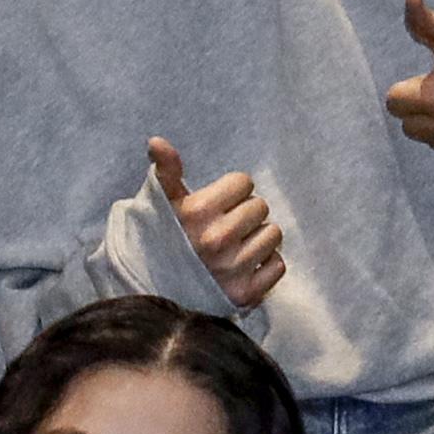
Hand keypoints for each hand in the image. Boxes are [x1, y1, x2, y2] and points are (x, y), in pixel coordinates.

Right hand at [146, 137, 286, 313]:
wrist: (158, 293)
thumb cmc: (164, 240)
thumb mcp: (162, 203)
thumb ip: (166, 170)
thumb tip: (156, 140)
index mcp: (196, 212)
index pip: (243, 182)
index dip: (231, 191)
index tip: (216, 206)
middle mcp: (215, 240)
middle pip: (261, 207)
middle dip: (246, 214)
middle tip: (226, 228)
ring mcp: (232, 268)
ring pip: (273, 234)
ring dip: (258, 238)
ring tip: (236, 247)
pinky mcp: (245, 293)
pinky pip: (278, 265)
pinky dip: (266, 265)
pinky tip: (245, 266)